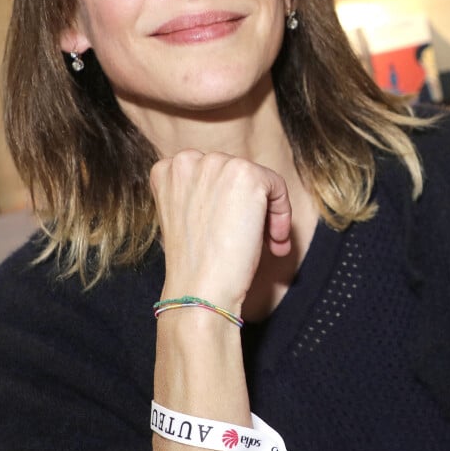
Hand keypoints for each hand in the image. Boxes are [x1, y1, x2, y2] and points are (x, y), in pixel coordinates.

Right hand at [150, 150, 291, 310]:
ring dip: (266, 213)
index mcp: (167, 171)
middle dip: (247, 207)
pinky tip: (275, 240)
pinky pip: (277, 186)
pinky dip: (282, 212)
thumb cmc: (194, 264)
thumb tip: (234, 194)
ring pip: (257, 180)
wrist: (199, 289)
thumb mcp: (186, 219)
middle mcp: (187, 160)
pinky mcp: (245, 173)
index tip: (231, 230)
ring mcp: (215, 164)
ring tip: (267, 243)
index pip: (210, 175)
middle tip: (252, 240)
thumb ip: (201, 196)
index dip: (225, 203)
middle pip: (233, 174)